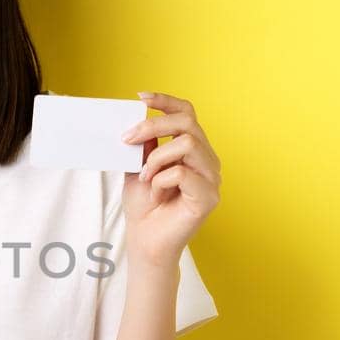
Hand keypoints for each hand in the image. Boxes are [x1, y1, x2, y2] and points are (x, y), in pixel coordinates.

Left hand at [117, 91, 221, 268]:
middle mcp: (207, 160)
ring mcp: (212, 178)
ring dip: (157, 157)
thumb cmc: (144, 207)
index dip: (166, 101)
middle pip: (187, 123)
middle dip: (153, 126)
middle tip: (127, 140)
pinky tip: (156, 193)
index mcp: (193, 150)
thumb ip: (143, 144)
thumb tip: (137, 118)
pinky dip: (162, 179)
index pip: (187, 113)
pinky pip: (183, 172)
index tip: (141, 98)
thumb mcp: (138, 167)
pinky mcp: (209, 197)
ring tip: (145, 176)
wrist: (145, 241)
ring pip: (188, 143)